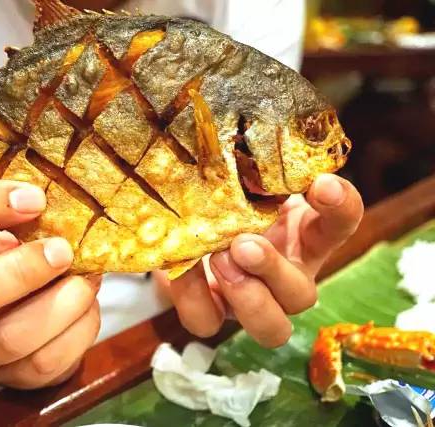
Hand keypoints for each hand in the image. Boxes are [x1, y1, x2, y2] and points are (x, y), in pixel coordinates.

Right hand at [0, 180, 100, 388]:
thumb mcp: (6, 227)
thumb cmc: (11, 255)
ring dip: (60, 305)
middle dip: (19, 273)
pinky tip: (87, 304)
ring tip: (87, 279)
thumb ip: (23, 213)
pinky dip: (79, 330)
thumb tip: (66, 203)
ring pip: (9, 339)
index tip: (35, 198)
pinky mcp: (11, 377)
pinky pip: (46, 362)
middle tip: (63, 250)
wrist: (12, 313)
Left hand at [161, 174, 363, 346]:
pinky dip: (192, 296)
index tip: (321, 183)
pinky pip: (206, 322)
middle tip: (245, 243)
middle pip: (303, 295)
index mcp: (301, 236)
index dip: (341, 208)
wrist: (178, 225)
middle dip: (275, 271)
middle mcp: (283, 275)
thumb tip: (228, 130)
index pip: (340, 225)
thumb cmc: (221, 196)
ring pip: (272, 328)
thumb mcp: (237, 178)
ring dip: (247, 297)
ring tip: (217, 258)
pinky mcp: (210, 313)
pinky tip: (180, 268)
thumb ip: (244, 165)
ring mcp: (249, 301)